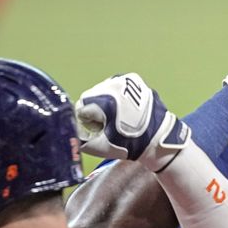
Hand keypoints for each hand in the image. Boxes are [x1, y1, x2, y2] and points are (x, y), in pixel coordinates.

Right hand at [76, 73, 190, 170]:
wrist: (158, 140)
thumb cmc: (129, 145)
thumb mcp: (100, 147)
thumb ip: (80, 139)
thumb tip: (69, 133)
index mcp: (105, 99)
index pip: (82, 108)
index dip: (88, 122)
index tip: (99, 131)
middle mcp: (115, 84)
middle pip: (93, 96)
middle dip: (96, 111)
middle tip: (109, 126)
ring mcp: (127, 80)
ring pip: (105, 90)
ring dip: (107, 102)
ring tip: (119, 118)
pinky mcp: (135, 80)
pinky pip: (118, 87)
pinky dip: (119, 97)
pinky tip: (127, 110)